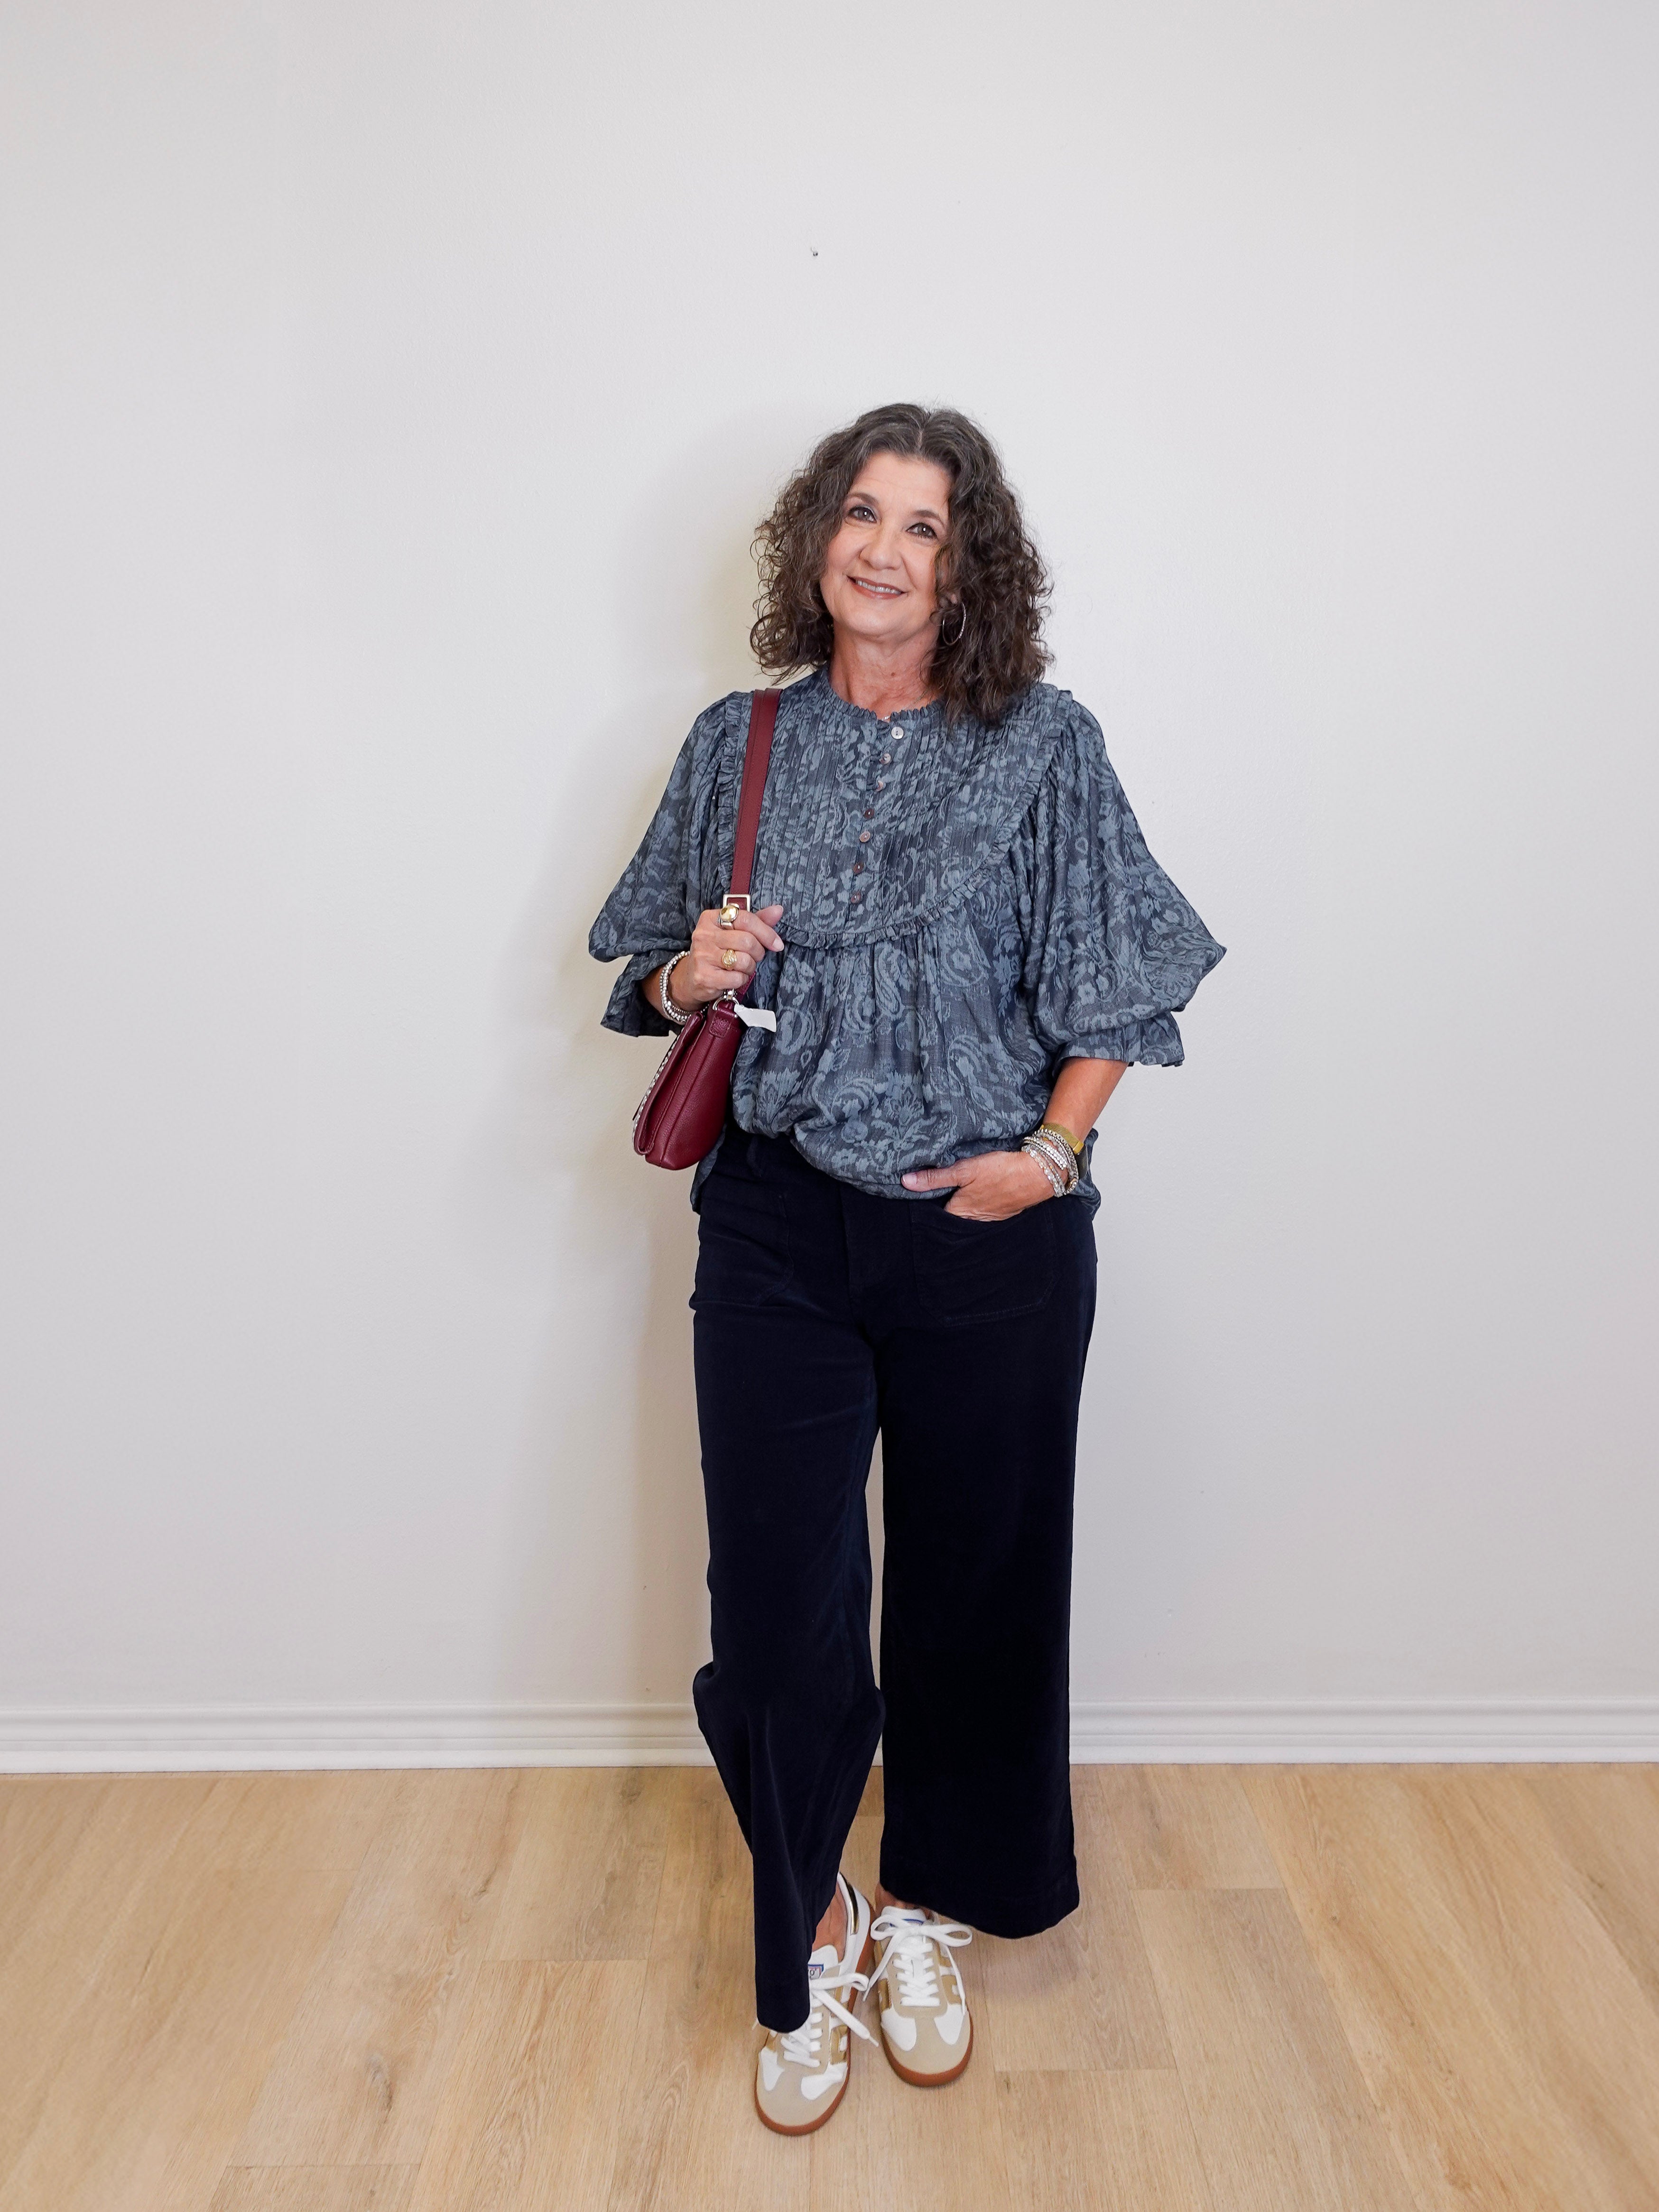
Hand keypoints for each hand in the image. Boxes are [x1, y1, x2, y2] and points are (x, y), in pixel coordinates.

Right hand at [674, 903, 784, 1008]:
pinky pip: (737, 978)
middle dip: (758, 952)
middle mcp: (704, 935)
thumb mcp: (733, 932)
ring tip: (742, 967)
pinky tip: (733, 977)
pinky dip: (741, 980)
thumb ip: (755, 921)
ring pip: (744, 961)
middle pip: (747, 941)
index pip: (746, 919)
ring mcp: (702, 956)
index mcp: (711, 918)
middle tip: (754, 956)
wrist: (691, 977)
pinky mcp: (704, 976)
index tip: (776, 943)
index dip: (766, 932)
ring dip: (750, 967)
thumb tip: (778, 910)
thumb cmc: (717, 951)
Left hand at [901, 1149, 1054, 1219]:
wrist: (1038, 1173)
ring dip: (962, 1210)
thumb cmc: (1000, 1171)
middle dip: (944, 1211)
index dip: (927, 1207)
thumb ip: (935, 1178)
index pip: (936, 1216)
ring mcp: (989, 1220)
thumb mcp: (965, 1170)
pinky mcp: (1002, 1213)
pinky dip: (978, 1208)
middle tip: (934, 1196)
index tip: (918, 1199)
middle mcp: (973, 1222)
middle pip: (952, 1219)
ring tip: (956, 1196)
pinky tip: (978, 1196)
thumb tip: (906, 1182)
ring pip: (968, 1218)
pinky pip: (983, 1215)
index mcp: (960, 1213)